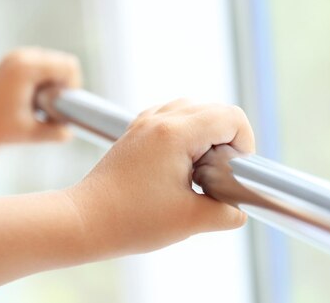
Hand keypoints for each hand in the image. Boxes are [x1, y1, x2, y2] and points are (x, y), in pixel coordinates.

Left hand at [0, 48, 81, 144]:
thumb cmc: (4, 131)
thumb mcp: (32, 134)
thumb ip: (54, 133)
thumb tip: (70, 132)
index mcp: (24, 69)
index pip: (68, 66)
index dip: (73, 86)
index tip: (62, 104)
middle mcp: (20, 56)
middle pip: (64, 60)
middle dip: (66, 83)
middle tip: (53, 104)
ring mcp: (17, 54)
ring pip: (57, 60)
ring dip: (58, 80)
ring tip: (44, 100)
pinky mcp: (16, 57)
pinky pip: (46, 61)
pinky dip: (49, 76)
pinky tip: (38, 93)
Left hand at [67, 99, 253, 258]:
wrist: (84, 221)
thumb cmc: (132, 220)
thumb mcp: (190, 220)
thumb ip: (226, 213)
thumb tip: (240, 209)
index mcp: (176, 133)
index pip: (231, 117)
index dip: (245, 143)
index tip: (235, 172)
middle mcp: (160, 119)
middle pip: (214, 110)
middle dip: (227, 139)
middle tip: (219, 174)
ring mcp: (145, 123)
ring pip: (192, 109)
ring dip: (206, 133)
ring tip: (200, 168)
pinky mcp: (135, 132)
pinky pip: (171, 117)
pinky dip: (185, 133)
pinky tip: (180, 163)